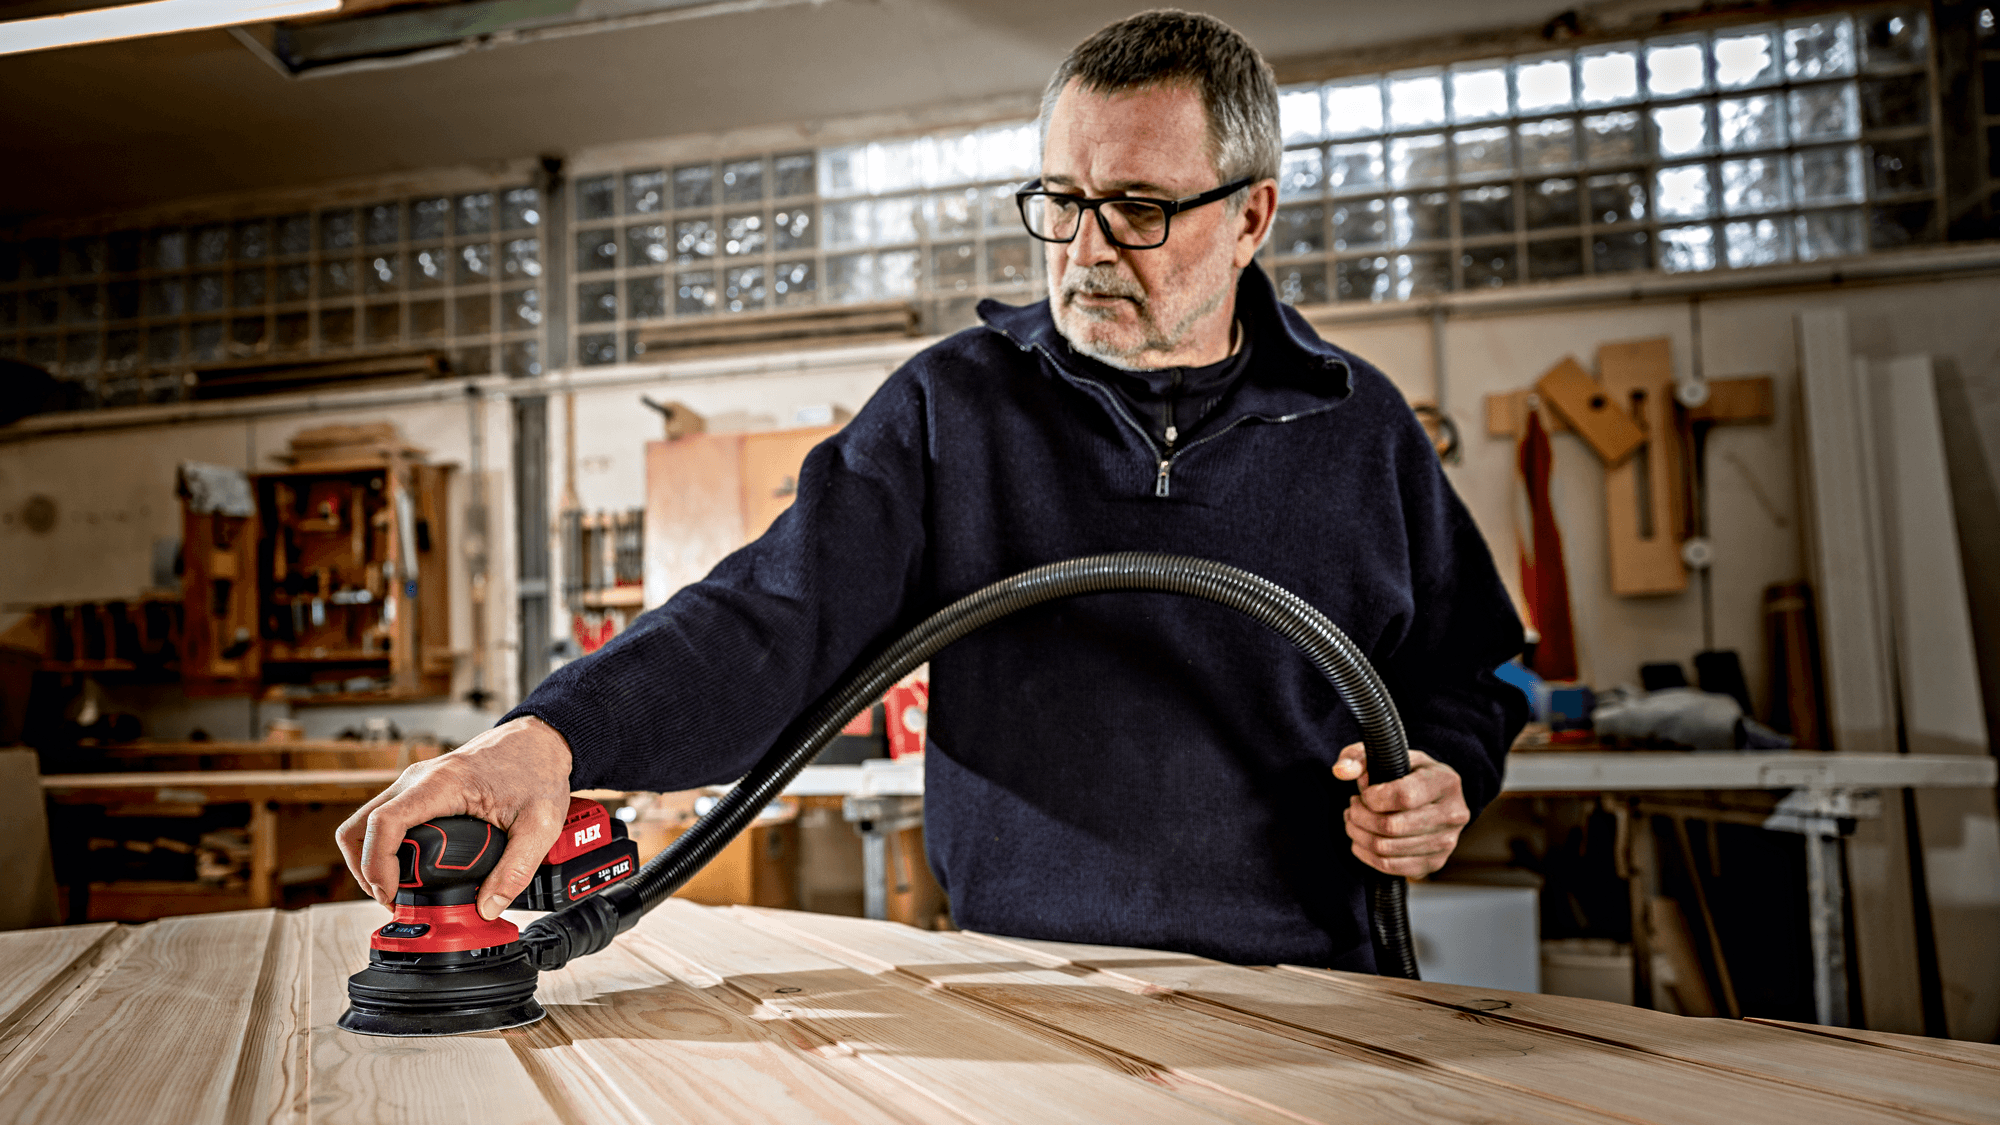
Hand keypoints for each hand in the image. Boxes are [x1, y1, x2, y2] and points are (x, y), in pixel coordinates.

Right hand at [335, 715, 574, 919]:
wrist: (540, 740)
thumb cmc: (538, 770)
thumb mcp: (540, 824)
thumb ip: (517, 868)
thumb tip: (487, 907)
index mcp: (442, 784)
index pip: (384, 822)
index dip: (376, 864)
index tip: (390, 894)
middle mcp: (418, 780)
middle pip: (360, 826)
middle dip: (366, 870)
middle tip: (393, 900)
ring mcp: (415, 784)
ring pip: (366, 824)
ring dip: (371, 860)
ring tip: (396, 891)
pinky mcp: (419, 791)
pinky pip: (385, 821)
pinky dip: (384, 848)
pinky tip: (408, 870)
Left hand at [1331, 742, 1468, 877]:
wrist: (1432, 796)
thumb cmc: (1407, 772)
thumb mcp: (1386, 754)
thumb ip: (1359, 757)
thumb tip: (1342, 771)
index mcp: (1445, 782)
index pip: (1404, 796)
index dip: (1373, 797)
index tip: (1365, 793)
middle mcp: (1453, 814)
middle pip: (1392, 826)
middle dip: (1360, 817)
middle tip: (1353, 807)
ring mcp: (1446, 842)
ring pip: (1386, 848)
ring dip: (1359, 834)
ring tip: (1354, 820)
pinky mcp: (1434, 863)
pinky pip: (1389, 866)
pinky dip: (1366, 854)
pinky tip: (1361, 838)